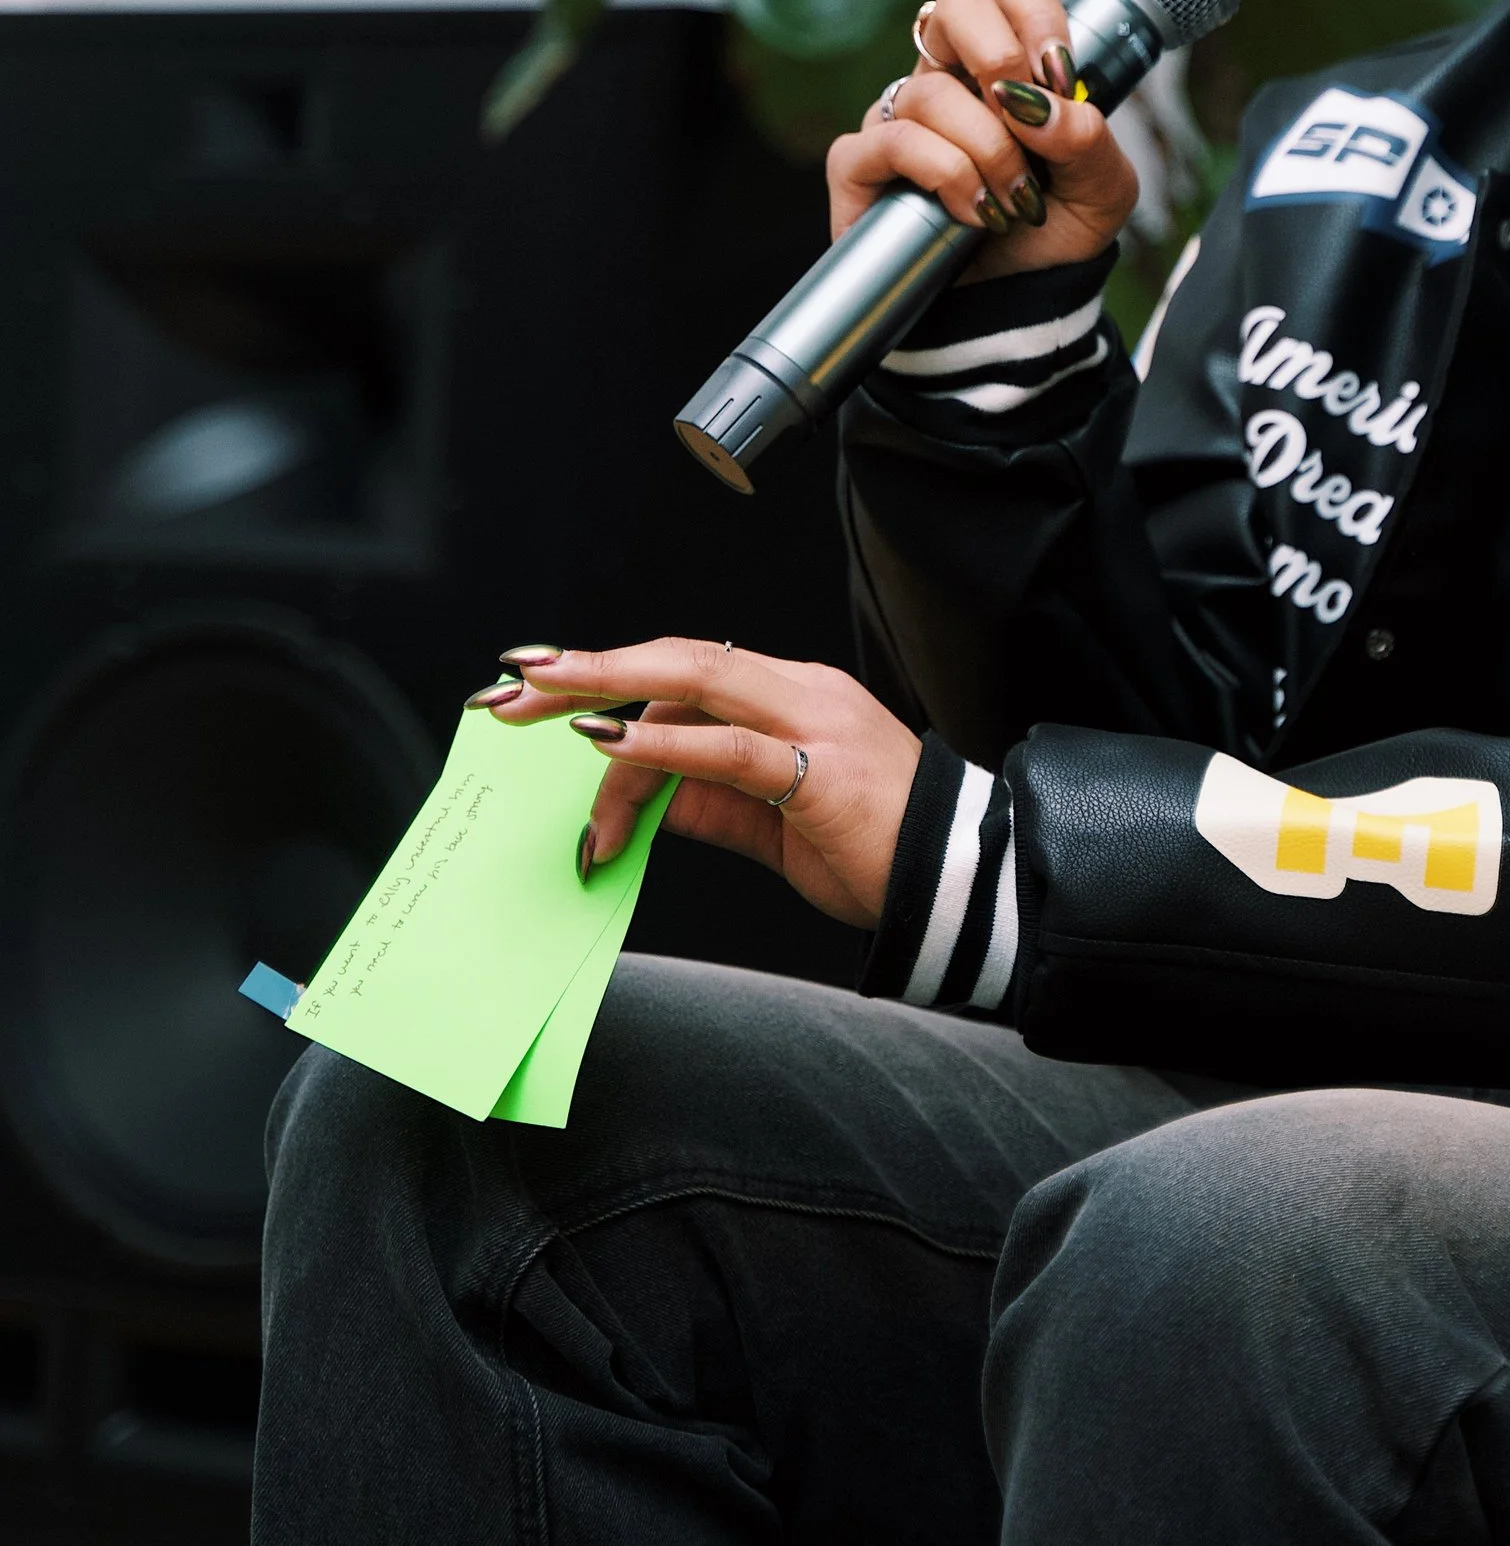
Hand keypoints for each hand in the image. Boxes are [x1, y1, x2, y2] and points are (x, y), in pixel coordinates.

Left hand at [475, 643, 919, 927]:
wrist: (962, 884)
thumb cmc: (875, 849)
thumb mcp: (772, 823)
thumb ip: (707, 799)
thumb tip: (632, 793)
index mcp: (792, 697)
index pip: (684, 673)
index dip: (608, 677)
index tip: (538, 693)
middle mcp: (800, 692)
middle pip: (677, 660)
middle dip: (588, 670)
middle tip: (511, 690)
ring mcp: (814, 723)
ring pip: (696, 685)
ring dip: (609, 694)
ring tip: (542, 714)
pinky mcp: (821, 771)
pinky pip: (729, 748)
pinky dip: (664, 744)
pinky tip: (610, 747)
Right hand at [824, 0, 1136, 284]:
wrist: (1012, 308)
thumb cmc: (1050, 237)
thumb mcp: (1103, 192)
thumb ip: (1090, 141)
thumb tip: (1040, 106)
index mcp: (1004, 66)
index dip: (1035, 13)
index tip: (1061, 76)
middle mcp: (946, 80)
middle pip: (953, 3)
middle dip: (999, 54)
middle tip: (1024, 116)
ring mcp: (898, 119)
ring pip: (931, 92)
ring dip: (987, 149)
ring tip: (1013, 202)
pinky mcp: (859, 166)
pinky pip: (893, 141)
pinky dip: (945, 175)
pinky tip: (971, 213)